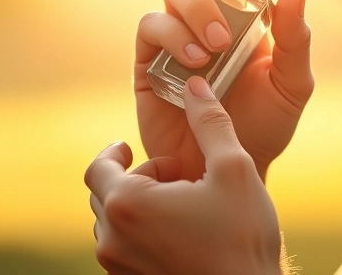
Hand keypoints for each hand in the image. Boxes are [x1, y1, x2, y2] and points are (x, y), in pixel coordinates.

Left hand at [86, 77, 281, 274]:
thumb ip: (209, 122)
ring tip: (183, 205)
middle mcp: (113, 240)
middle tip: (176, 175)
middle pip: (105, 194)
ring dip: (140, 206)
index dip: (114, 152)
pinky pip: (125, 250)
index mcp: (128, 205)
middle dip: (136, 178)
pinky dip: (144, 233)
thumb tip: (195, 85)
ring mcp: (120, 268)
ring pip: (115, 223)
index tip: (130, 146)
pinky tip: (183, 231)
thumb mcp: (234, 169)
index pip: (98, 168)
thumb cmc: (243, 237)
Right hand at [134, 0, 312, 180]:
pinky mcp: (150, 63)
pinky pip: (150, 29)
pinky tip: (194, 65)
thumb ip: (297, 40)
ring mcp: (174, 39)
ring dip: (192, 14)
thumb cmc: (265, 126)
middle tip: (227, 27)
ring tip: (213, 52)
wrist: (231, 169)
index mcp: (240, 15)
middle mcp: (203, 20)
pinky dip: (172, 37)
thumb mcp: (292, 86)